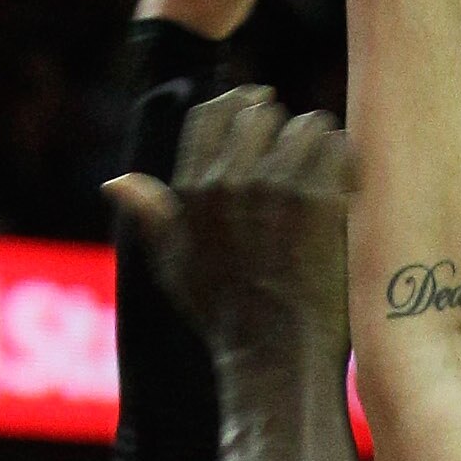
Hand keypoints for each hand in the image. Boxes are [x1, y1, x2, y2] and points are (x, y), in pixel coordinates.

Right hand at [109, 85, 351, 356]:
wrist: (276, 357)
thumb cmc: (224, 319)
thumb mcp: (172, 268)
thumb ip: (150, 217)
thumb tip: (114, 182)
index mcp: (192, 192)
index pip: (211, 115)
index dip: (236, 103)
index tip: (257, 103)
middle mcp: (230, 184)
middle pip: (261, 114)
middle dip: (280, 126)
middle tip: (296, 145)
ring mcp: (277, 190)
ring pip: (306, 125)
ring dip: (317, 139)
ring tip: (323, 163)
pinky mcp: (321, 203)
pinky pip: (339, 148)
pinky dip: (345, 159)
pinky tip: (346, 181)